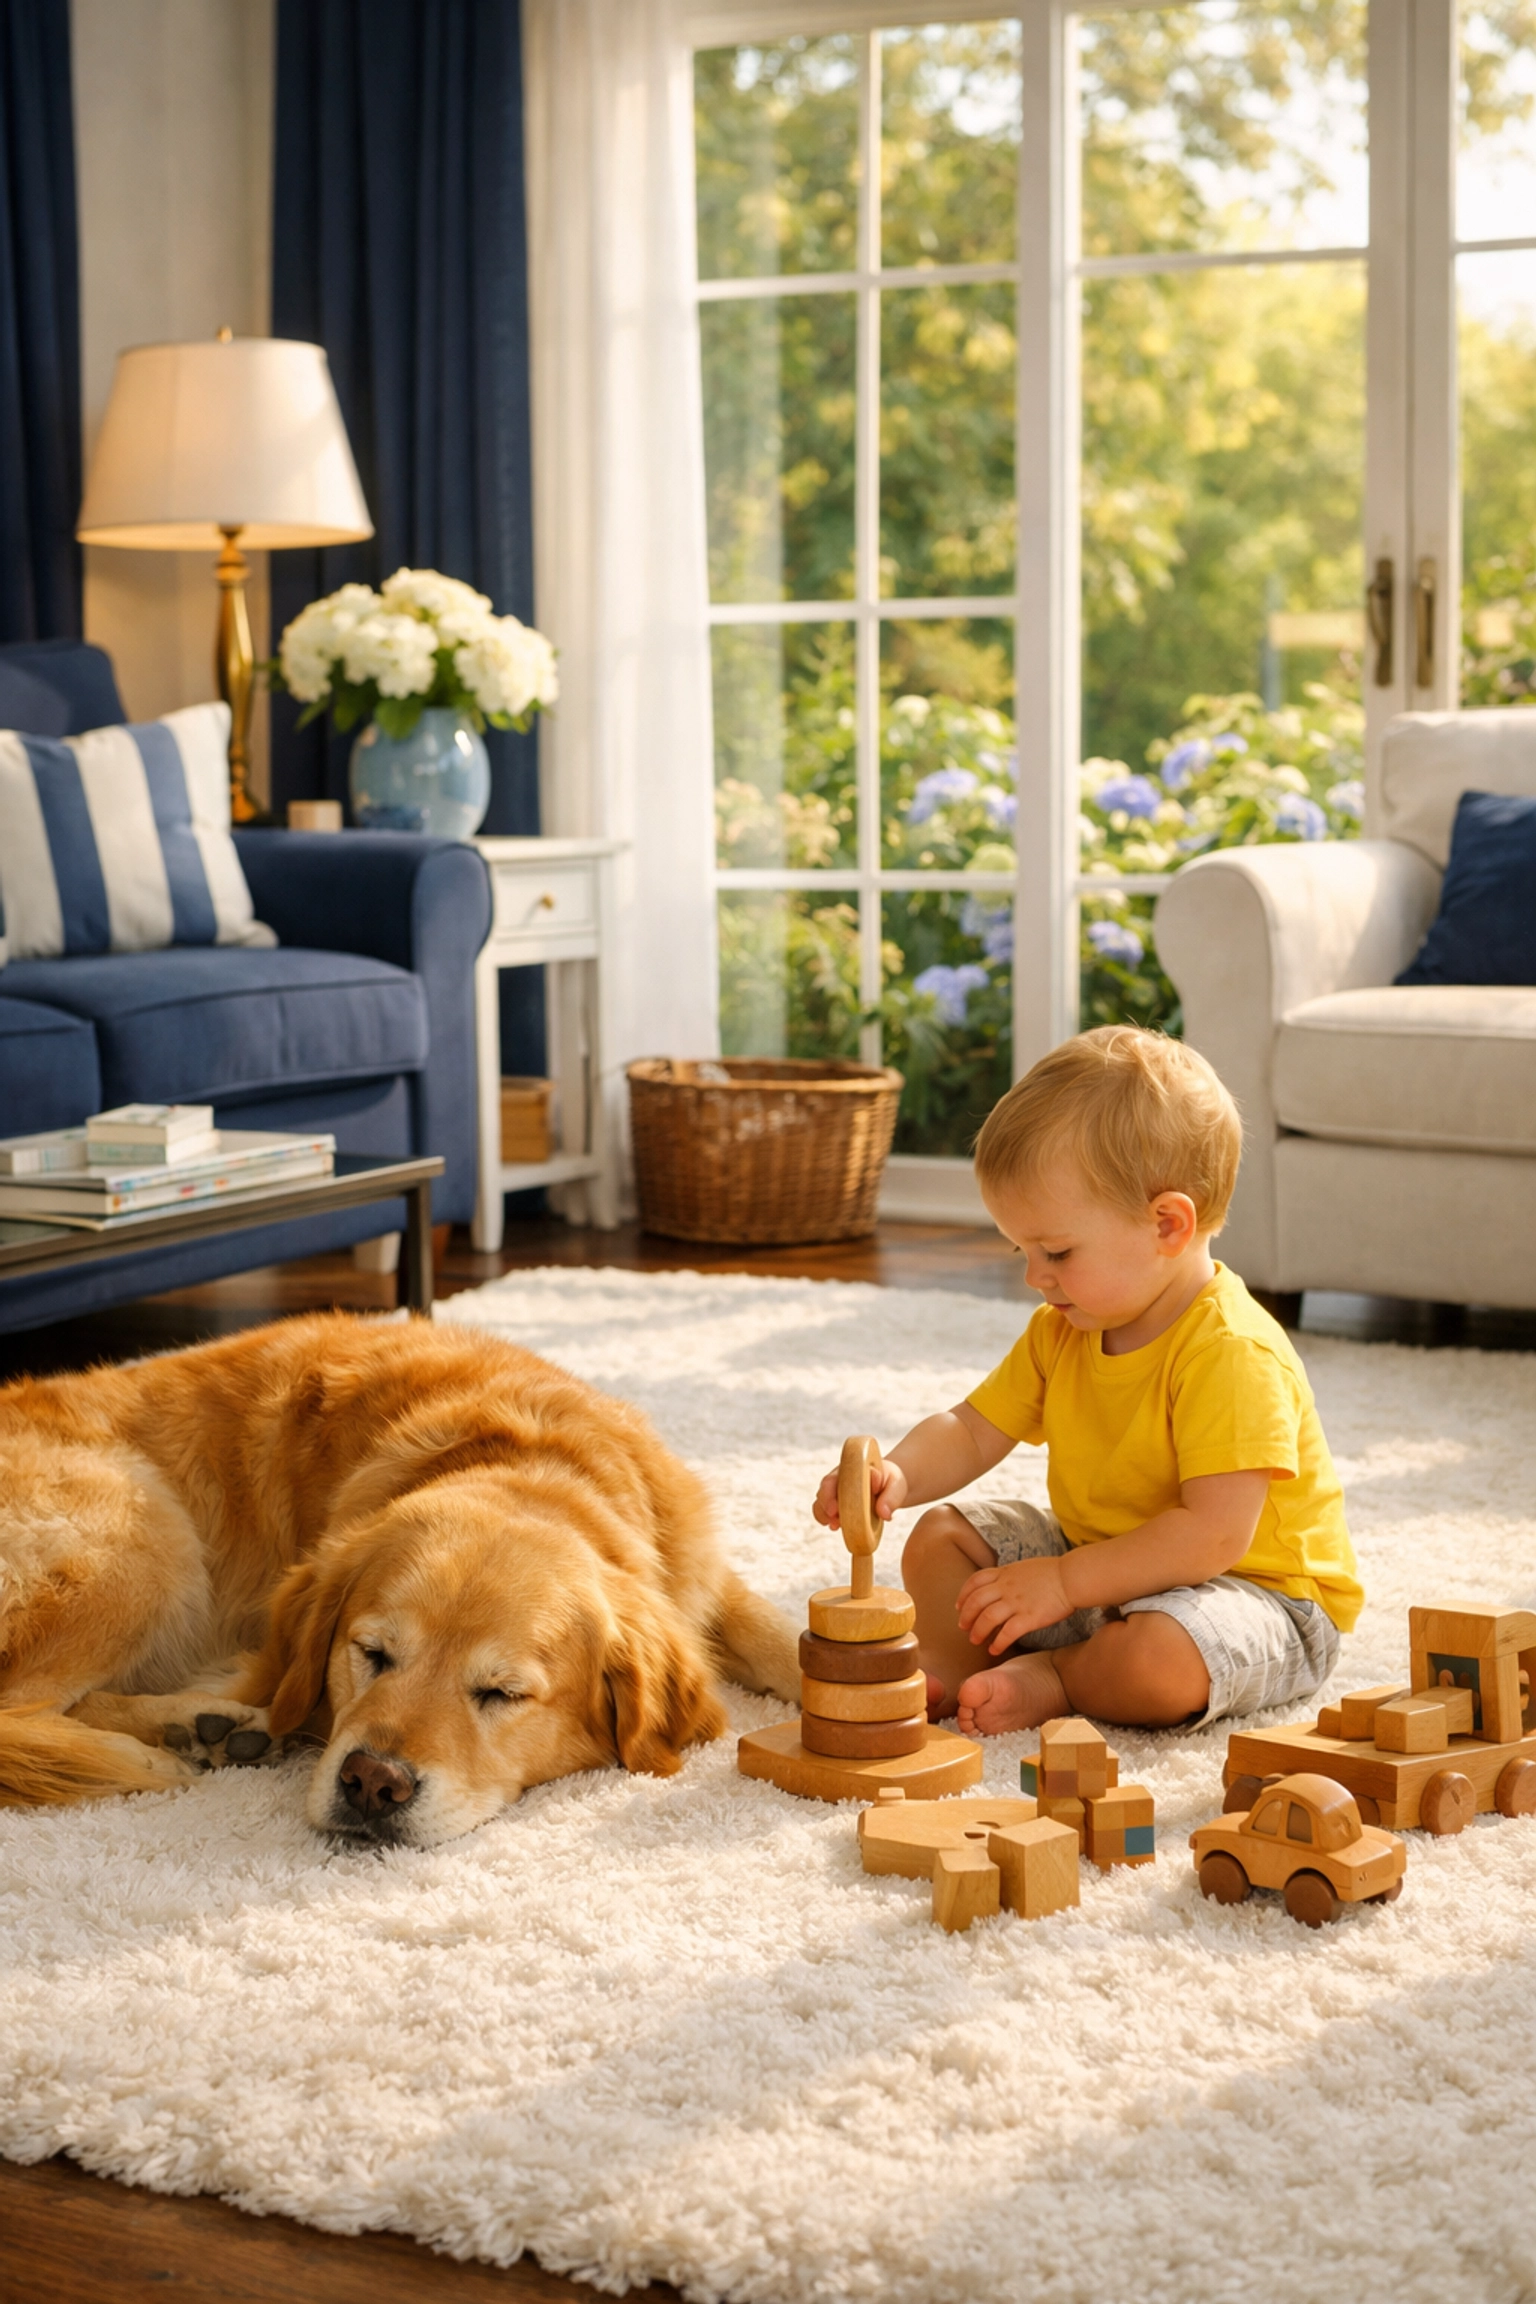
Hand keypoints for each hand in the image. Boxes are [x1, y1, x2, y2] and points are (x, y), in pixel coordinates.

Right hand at [811, 1454, 907, 1527]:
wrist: (888, 1486)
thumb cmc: (891, 1483)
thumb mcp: (897, 1486)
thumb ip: (892, 1497)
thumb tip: (884, 1514)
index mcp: (855, 1465)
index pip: (842, 1472)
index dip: (838, 1487)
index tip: (838, 1504)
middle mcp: (841, 1475)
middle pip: (826, 1485)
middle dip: (827, 1501)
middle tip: (833, 1515)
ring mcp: (836, 1488)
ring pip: (822, 1498)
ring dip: (824, 1512)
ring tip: (834, 1525)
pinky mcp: (834, 1502)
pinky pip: (823, 1509)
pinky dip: (825, 1518)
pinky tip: (834, 1527)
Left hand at [955, 1555, 1072, 1654]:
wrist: (1072, 1577)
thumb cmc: (1053, 1573)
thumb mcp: (1025, 1567)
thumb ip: (1010, 1576)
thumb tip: (1001, 1583)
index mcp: (1005, 1573)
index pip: (975, 1581)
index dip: (963, 1595)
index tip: (959, 1606)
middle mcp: (1006, 1586)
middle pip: (976, 1601)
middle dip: (966, 1616)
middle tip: (963, 1627)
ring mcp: (1016, 1602)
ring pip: (987, 1618)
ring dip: (978, 1631)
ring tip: (975, 1641)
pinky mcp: (1029, 1617)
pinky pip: (1007, 1632)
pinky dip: (997, 1643)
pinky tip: (995, 1650)